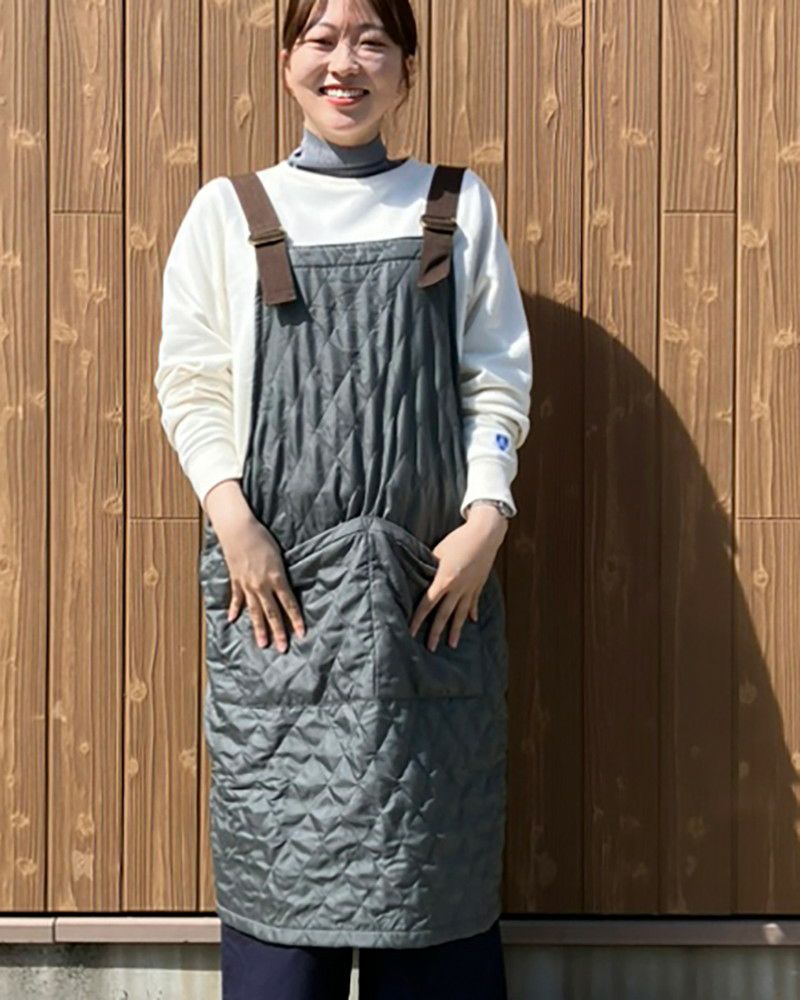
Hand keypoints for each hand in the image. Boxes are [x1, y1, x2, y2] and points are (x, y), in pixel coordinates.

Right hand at [204, 480, 304, 652]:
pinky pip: (237, 598)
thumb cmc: (262, 537)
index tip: (301, 634)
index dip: (296, 619)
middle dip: (278, 632)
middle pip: (272, 613)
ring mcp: (247, 584)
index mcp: (276, 577)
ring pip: (254, 611)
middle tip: (283, 648)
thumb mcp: (279, 555)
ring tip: (262, 644)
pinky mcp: (236, 580)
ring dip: (259, 629)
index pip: (289, 603)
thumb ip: (282, 574)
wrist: (238, 529)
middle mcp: (262, 585)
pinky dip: (234, 609)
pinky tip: (233, 620)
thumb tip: (286, 587)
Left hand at [409, 506, 507, 651]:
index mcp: (444, 580)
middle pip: (444, 614)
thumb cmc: (458, 539)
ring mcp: (470, 588)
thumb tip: (421, 577)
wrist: (485, 534)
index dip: (418, 619)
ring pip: (460, 614)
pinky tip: (471, 621)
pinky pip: (474, 602)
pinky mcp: (479, 584)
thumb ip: (429, 566)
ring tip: (452, 645)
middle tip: (430, 648)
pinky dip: (471, 612)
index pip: (427, 604)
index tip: (411, 631)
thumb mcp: (438, 551)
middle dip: (436, 633)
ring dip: (455, 630)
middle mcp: (457, 588)